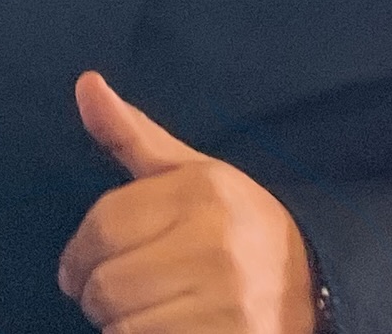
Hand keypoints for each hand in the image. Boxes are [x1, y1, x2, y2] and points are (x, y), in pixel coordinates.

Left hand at [58, 72, 315, 333]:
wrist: (313, 283)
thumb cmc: (234, 225)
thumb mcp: (190, 173)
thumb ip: (131, 135)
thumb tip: (85, 83)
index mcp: (202, 191)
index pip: (102, 226)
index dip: (79, 254)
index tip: (81, 268)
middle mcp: (215, 243)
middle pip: (105, 284)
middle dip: (98, 294)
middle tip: (123, 294)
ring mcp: (227, 301)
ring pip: (121, 326)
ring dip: (121, 326)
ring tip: (152, 312)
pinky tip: (168, 328)